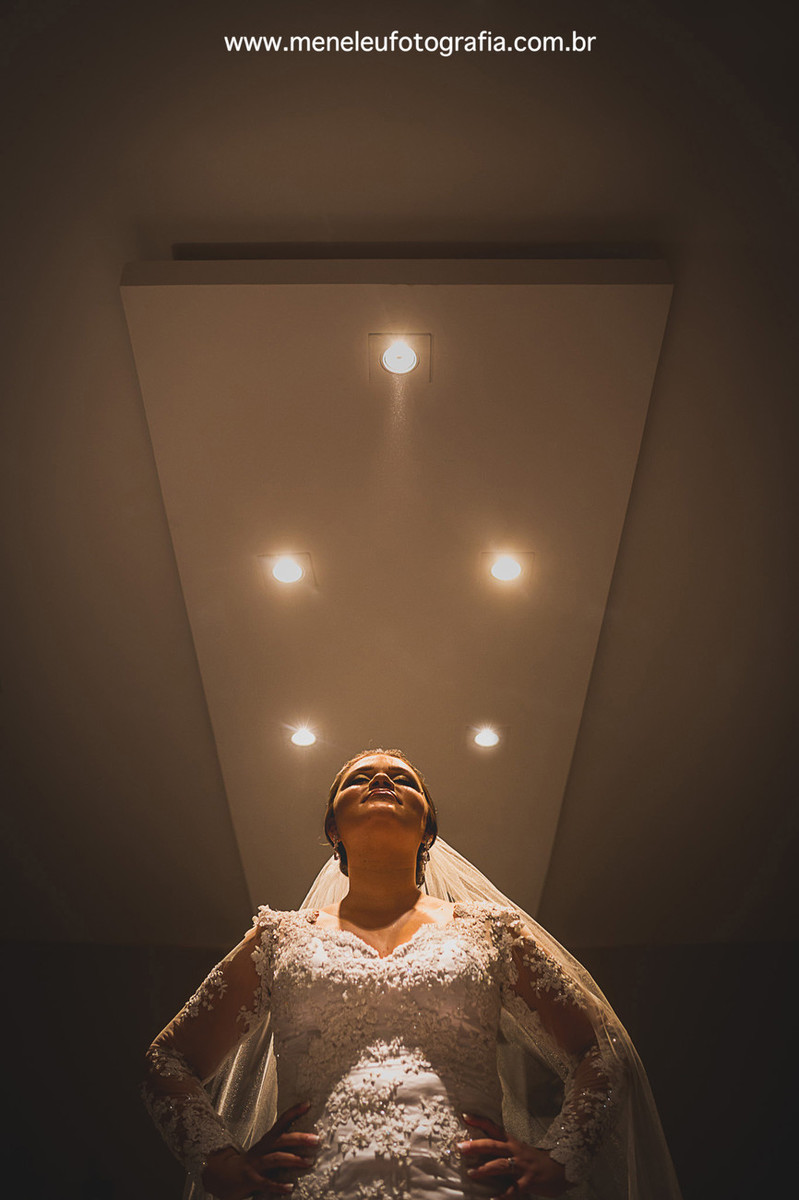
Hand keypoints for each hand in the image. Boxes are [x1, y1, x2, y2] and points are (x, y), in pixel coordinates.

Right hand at [201, 1100, 318, 1197]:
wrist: (223, 1175)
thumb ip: (282, 1147)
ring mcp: (255, 1164)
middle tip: (317, 1139)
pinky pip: (266, 1183)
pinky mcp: (251, 1180)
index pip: (281, 1122)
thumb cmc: (251, 1163)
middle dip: (299, 1138)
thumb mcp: (266, 1151)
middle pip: (281, 1139)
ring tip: (309, 1162)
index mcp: (267, 1141)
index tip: (308, 1104)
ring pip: (275, 1158)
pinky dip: (278, 1185)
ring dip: (293, 1160)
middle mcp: (262, 1149)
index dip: (294, 1112)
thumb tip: (307, 1142)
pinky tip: (290, 1188)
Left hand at [457, 1113, 569, 1197]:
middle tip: (460, 1146)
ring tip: (471, 1173)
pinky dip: (503, 1196)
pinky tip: (493, 1199)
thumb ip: (503, 1149)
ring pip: (500, 1165)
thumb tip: (481, 1152)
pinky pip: (513, 1190)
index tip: (464, 1116)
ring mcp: (522, 1167)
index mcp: (512, 1142)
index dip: (479, 1121)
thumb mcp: (520, 1150)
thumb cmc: (537, 1160)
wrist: (562, 1168)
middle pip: (493, 1145)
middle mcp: (516, 1151)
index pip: (493, 1128)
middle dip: (476, 1146)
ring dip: (485, 1169)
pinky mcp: (528, 1181)